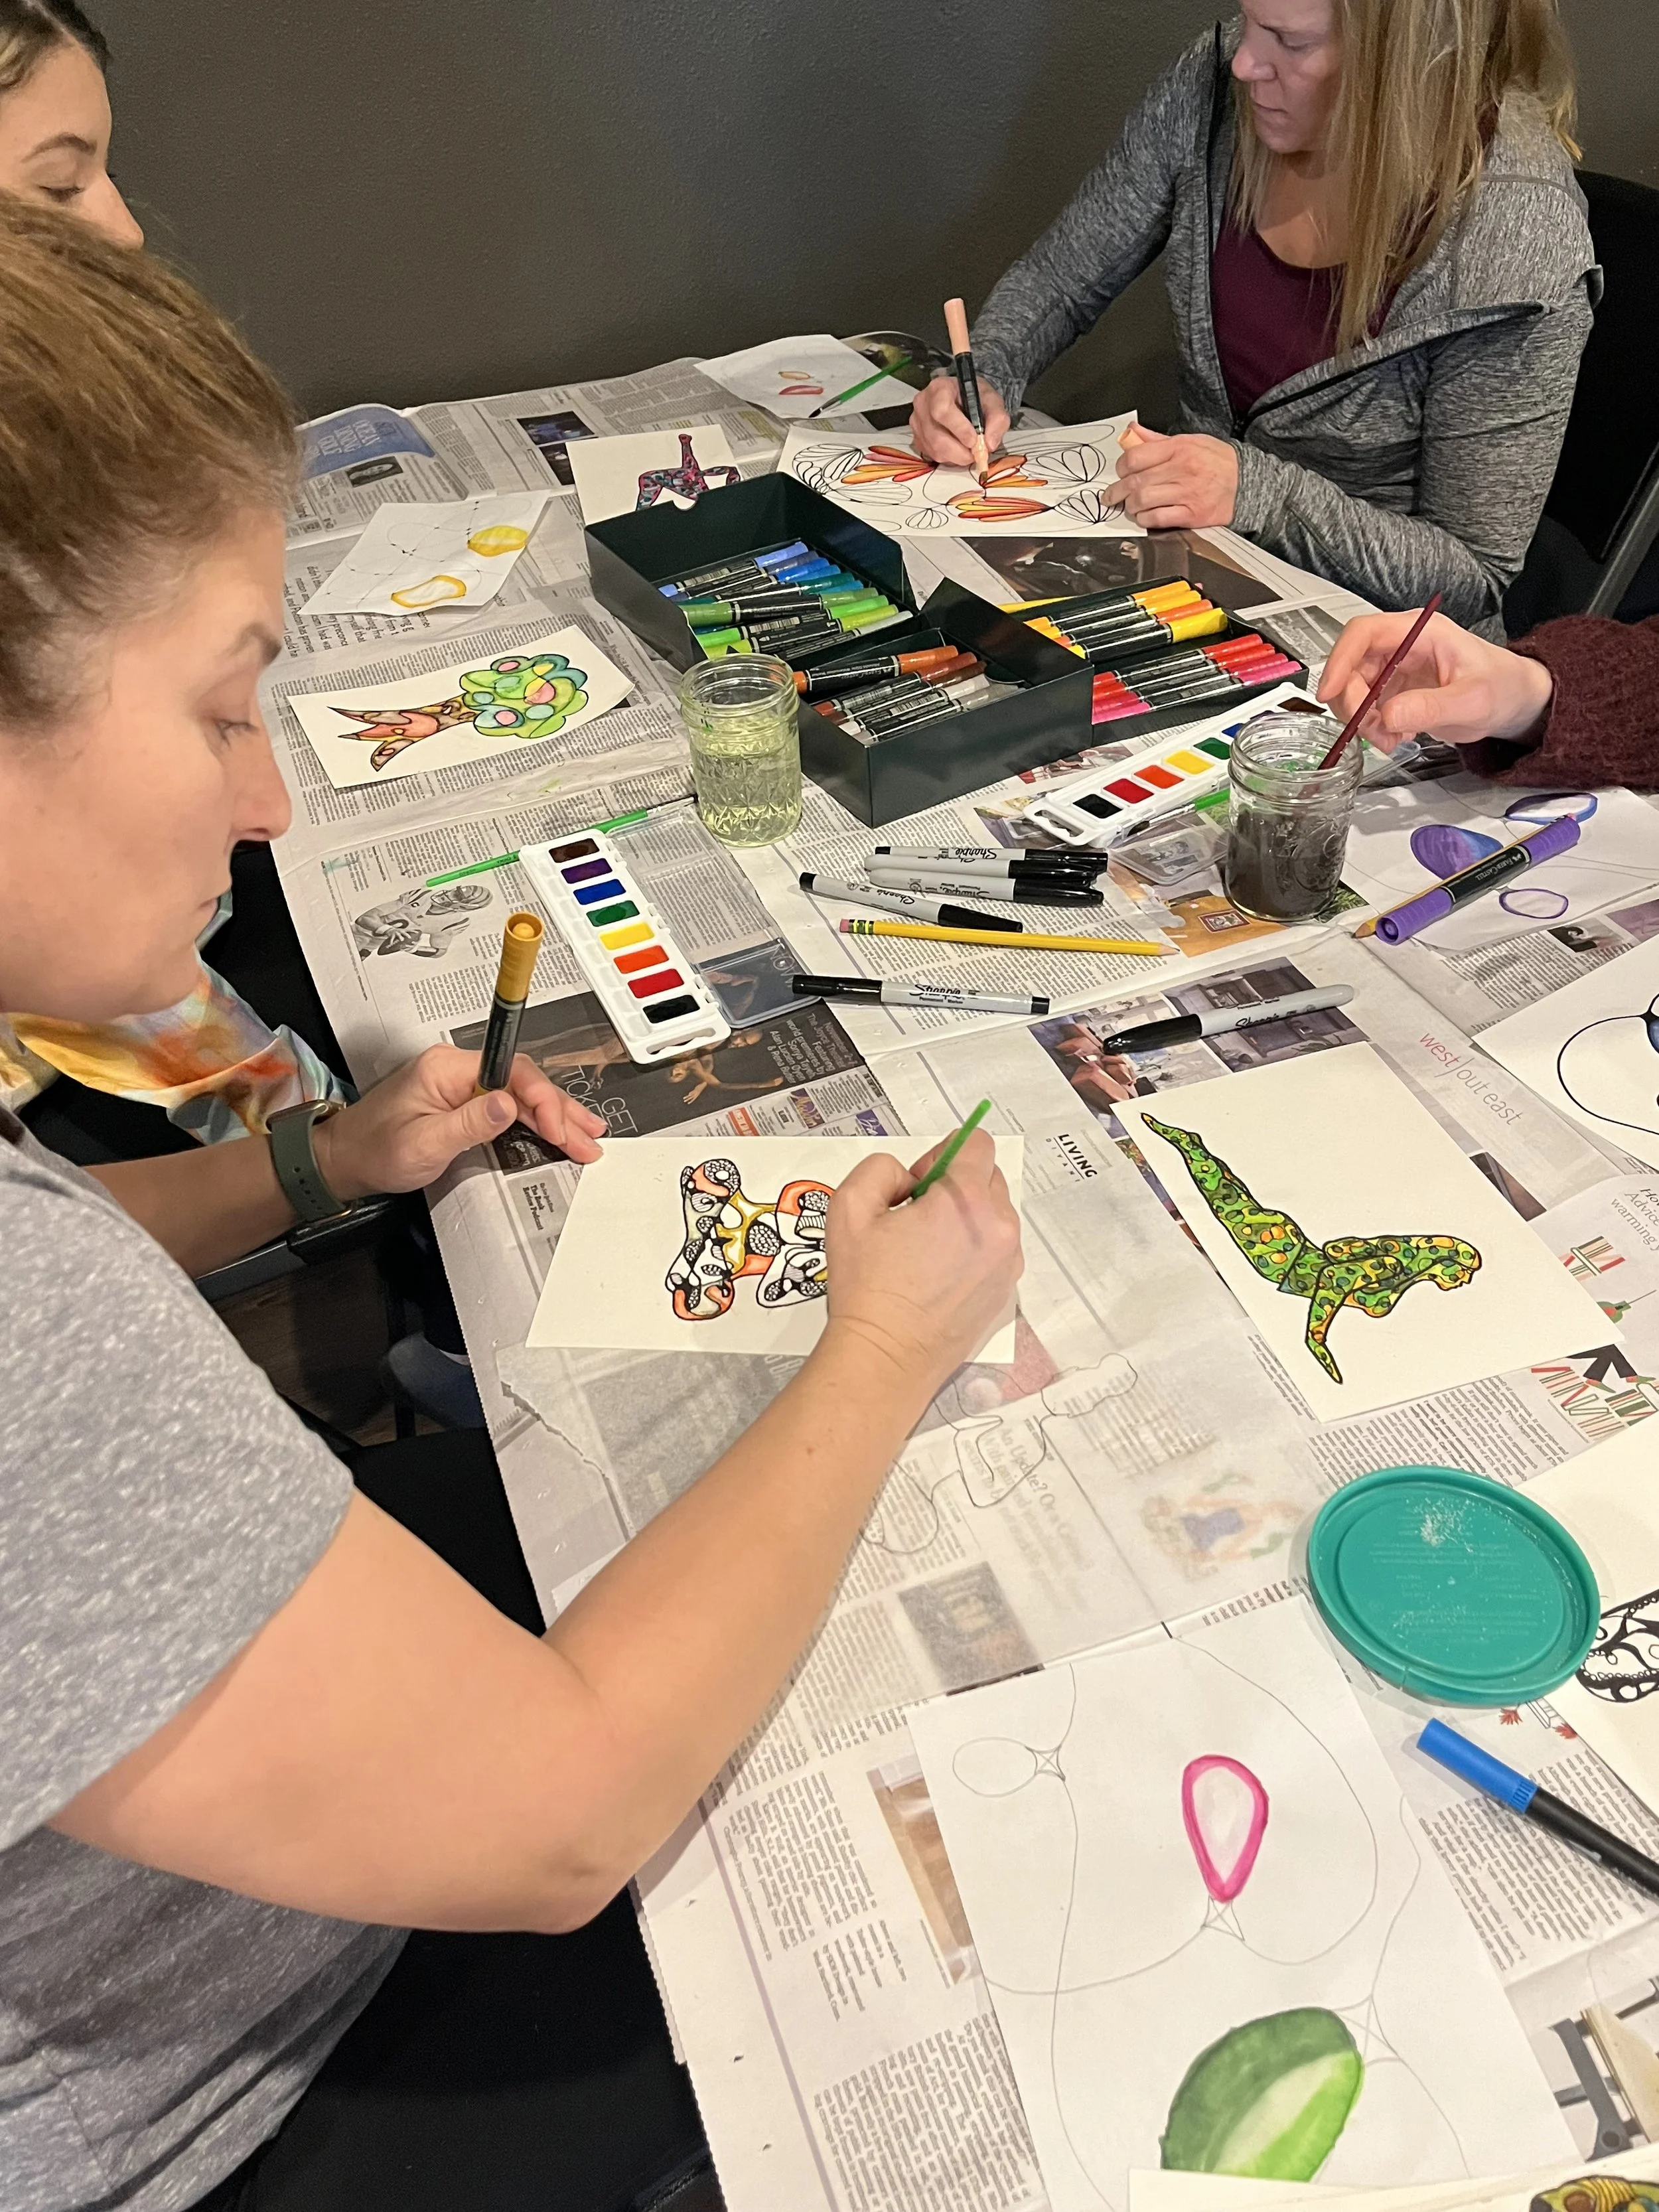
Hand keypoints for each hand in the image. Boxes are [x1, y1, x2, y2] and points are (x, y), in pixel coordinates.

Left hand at [313, 1044, 605, 1200]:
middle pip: (523, 1082)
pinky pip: (508, 1106)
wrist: (344, 1160)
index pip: (511, 1071)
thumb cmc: (373, 1150)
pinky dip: (535, 1122)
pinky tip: (556, 1132)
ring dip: (554, 1117)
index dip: (542, 1099)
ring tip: (586, 1136)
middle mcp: (457, 1070)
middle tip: (588, 1136)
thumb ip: (469, 1123)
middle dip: (560, 1111)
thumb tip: (508, 1104)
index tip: (558, 1128)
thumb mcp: (423, 1143)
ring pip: (521, 1095)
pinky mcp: (464, 1103)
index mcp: (447, 1068)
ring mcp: (462, 1085)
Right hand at [822, 1131, 1022, 1387]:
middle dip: (956, 1186)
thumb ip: (881, 1168)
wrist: (885, 1357)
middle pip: (989, 1178)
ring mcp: (1008, 1264)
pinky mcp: (1005, 1292)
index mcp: (967, 1201)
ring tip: (925, 1251)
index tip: (919, 1183)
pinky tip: (938, 1276)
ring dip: (967, 1220)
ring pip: (995, 1216)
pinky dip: (974, 1251)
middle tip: (916, 1218)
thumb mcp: (850, 1206)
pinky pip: (996, 1251)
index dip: (943, 1154)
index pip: (977, 1144)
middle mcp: (999, 1229)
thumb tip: (909, 1178)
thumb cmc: (867, 1288)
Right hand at [909, 374, 1010, 468]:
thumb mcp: (992, 401)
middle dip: (959, 451)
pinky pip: (931, 455)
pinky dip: (948, 458)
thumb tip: (989, 444)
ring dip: (955, 456)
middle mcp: (923, 404)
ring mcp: (917, 422)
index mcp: (940, 388)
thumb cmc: (975, 398)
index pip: (942, 411)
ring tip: (968, 451)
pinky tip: (957, 449)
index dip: (959, 429)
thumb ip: (997, 419)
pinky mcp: (917, 438)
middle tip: (975, 453)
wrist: (963, 399)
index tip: (974, 440)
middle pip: (936, 436)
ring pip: (934, 449)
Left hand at [1114, 426, 1237, 528]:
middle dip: (1117, 491)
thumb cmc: (1218, 462)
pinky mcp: (1192, 515)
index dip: (1121, 467)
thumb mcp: (1191, 441)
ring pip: (1143, 500)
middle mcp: (1182, 469)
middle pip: (1135, 481)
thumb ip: (1159, 440)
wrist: (1247, 483)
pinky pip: (1157, 518)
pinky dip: (1145, 519)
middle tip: (1112, 496)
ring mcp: (1187, 493)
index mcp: (1179, 448)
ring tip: (1130, 506)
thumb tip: (1133, 432)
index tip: (1120, 473)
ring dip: (1131, 506)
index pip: (1136, 457)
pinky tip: (1144, 516)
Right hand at [1316, 611, 1555, 753]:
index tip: (1329, 692)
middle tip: (1370, 730)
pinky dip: (1373, 729)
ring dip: (1362, 721)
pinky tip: (1396, 738)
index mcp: (1421, 633)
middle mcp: (1403, 646)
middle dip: (1353, 702)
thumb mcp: (1472, 701)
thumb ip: (1430, 707)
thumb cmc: (1503, 687)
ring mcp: (1397, 668)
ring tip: (1389, 740)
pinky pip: (1367, 708)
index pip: (1364, 634)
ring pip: (1354, 690)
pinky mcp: (1395, 690)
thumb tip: (1389, 716)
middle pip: (1352, 665)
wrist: (1515, 700)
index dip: (1340, 660)